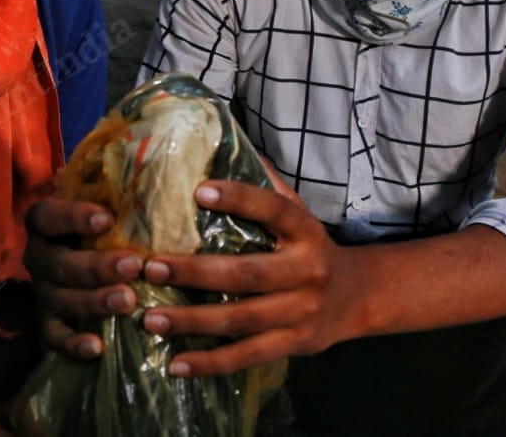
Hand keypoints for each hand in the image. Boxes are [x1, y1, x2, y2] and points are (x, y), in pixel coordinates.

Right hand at [23, 195, 142, 359]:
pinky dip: (73, 344)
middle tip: (133, 265)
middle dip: (96, 266)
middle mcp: (39, 257)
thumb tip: (174, 187)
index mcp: (45, 222)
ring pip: (60, 299)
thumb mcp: (107, 206)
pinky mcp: (48, 323)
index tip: (107, 218)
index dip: (73, 217)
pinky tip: (97, 347)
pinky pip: (55, 337)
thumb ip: (125, 197)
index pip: (49, 215)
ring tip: (128, 301)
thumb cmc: (104, 226)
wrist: (82, 258)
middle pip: (58, 263)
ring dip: (94, 301)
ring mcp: (42, 292)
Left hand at [138, 177, 350, 377]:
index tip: (199, 191)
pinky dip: (210, 364)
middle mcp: (307, 271)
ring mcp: (301, 312)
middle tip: (148, 267)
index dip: (240, 199)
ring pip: (241, 319)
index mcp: (306, 231)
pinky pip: (247, 357)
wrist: (357, 297)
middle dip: (194, 271)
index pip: (275, 209)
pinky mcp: (294, 344)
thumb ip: (266, 187)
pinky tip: (174, 365)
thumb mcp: (298, 214)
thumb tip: (225, 141)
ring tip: (150, 319)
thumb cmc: (309, 247)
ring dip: (192, 321)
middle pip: (247, 273)